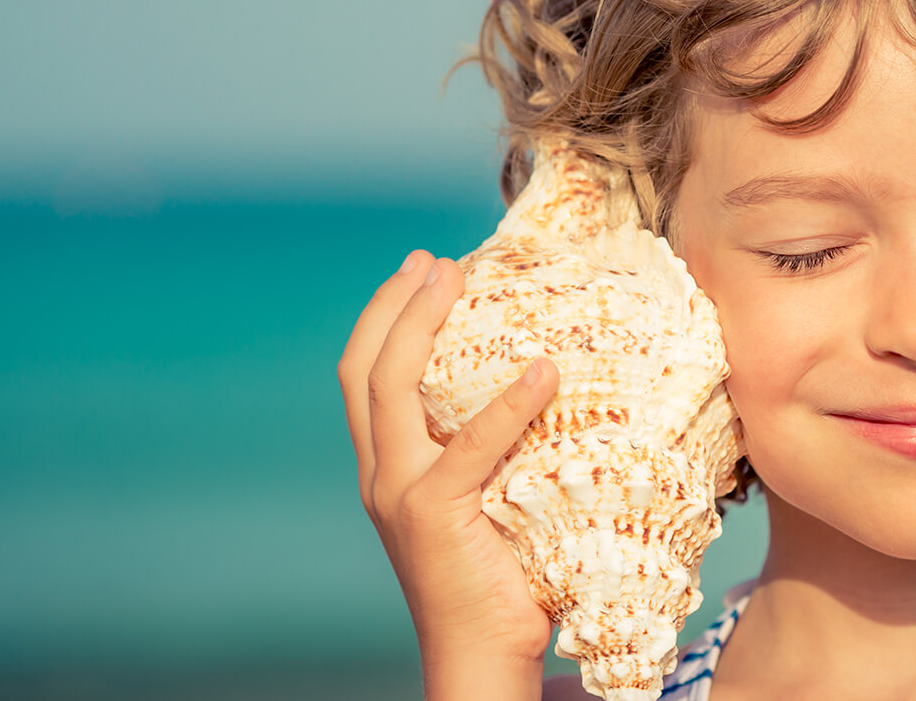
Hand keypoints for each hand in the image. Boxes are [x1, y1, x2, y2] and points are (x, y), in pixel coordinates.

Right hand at [339, 250, 559, 664]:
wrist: (483, 655)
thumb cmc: (502, 580)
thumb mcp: (488, 502)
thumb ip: (494, 453)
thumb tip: (551, 389)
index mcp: (386, 470)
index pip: (365, 378)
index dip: (385, 319)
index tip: (420, 273)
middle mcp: (380, 475)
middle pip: (364, 369)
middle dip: (392, 305)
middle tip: (432, 262)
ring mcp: (400, 492)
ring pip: (391, 387)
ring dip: (420, 324)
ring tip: (455, 279)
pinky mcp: (434, 513)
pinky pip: (471, 445)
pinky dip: (507, 403)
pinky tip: (542, 372)